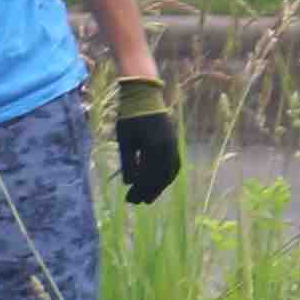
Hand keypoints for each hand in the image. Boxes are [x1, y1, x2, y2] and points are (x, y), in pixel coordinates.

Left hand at [111, 76, 182, 208]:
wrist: (144, 96)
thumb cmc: (130, 117)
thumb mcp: (125, 140)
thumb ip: (127, 162)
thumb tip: (129, 183)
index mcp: (155, 147)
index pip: (148, 176)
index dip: (139, 189)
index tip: (129, 199)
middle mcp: (168, 148)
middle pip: (160, 177)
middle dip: (148, 191)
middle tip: (136, 202)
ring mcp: (174, 145)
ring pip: (169, 172)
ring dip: (159, 186)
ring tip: (148, 197)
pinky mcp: (174, 142)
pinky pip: (174, 164)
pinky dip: (167, 176)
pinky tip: (158, 182)